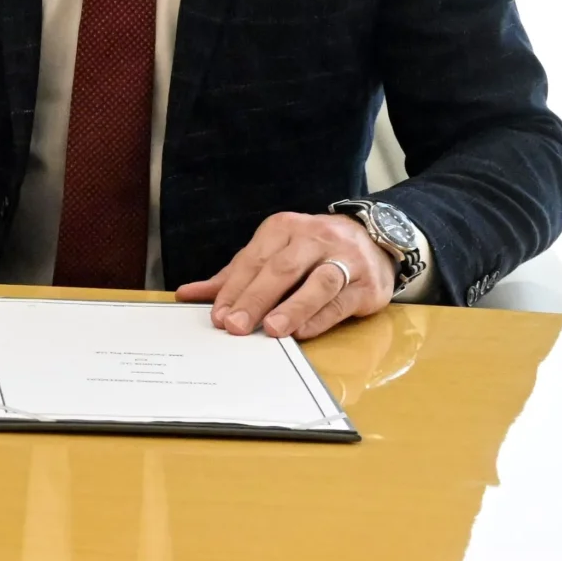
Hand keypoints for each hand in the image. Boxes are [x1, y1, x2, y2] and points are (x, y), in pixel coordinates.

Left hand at [176, 211, 392, 340]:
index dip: (234, 289)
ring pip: (316, 282)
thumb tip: (187, 294)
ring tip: (271, 329)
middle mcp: (313, 238)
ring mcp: (343, 259)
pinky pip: (340, 301)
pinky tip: (302, 332)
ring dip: (292, 306)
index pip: (253, 260)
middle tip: (234, 326)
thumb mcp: (273, 253)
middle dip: (255, 298)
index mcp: (283, 228)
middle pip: (280, 269)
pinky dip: (320, 317)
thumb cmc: (312, 252)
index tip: (217, 316)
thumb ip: (234, 275)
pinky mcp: (365, 284)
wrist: (374, 240)